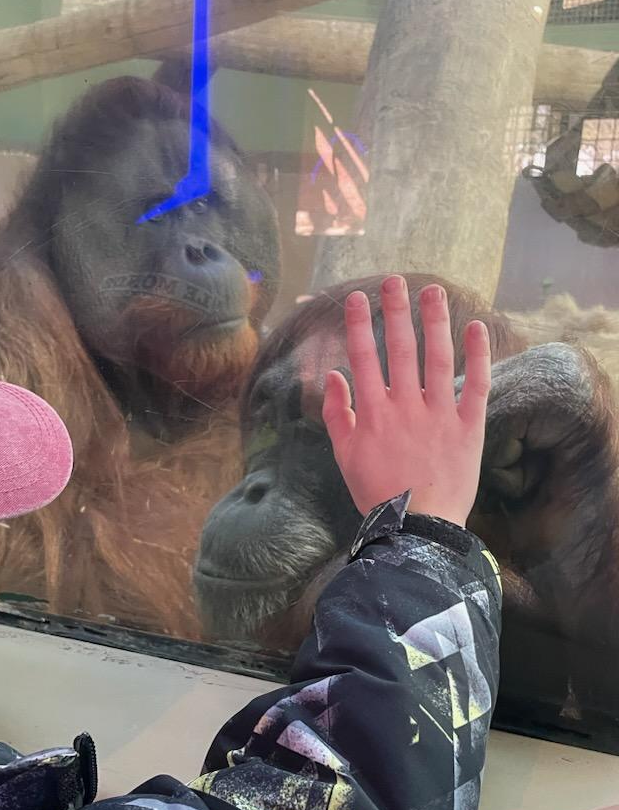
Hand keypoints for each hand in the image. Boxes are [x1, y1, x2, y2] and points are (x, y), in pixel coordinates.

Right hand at [322, 275, 490, 526]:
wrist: (417, 527)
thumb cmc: (377, 493)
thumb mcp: (344, 456)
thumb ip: (336, 414)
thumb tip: (332, 375)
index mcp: (372, 413)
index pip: (363, 357)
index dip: (358, 324)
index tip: (357, 297)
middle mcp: (404, 406)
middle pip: (399, 349)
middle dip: (395, 311)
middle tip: (395, 282)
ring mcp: (438, 414)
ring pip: (437, 358)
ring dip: (434, 321)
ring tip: (433, 291)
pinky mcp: (468, 427)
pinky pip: (476, 384)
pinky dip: (478, 355)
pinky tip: (476, 327)